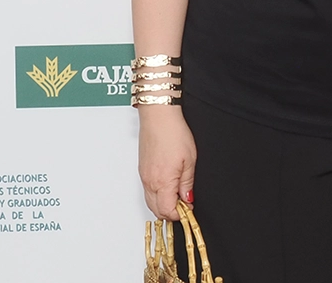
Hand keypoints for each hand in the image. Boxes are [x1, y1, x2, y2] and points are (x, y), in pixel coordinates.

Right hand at [138, 105, 196, 219]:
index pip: (167, 211)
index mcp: (162, 182)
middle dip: (171, 212)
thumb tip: (187, 199)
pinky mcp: (142, 170)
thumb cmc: (174, 133)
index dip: (180, 214)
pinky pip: (147, 191)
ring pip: (150, 201)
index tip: (189, 209)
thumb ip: (187, 183)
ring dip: (163, 204)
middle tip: (184, 204)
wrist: (158, 116)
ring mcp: (144, 176)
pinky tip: (167, 187)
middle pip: (157, 210)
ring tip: (178, 195)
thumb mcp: (190, 160)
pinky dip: (156, 195)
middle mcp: (150, 182)